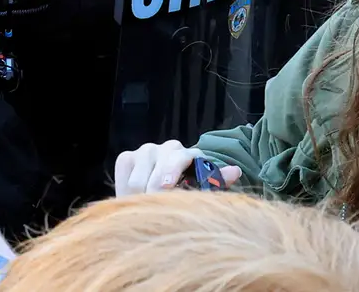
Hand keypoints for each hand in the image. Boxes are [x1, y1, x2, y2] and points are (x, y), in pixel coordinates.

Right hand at [113, 140, 241, 196]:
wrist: (163, 203)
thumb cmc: (187, 199)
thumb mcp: (203, 194)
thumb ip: (216, 181)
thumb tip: (235, 171)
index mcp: (191, 156)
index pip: (182, 157)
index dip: (172, 171)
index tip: (167, 186)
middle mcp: (169, 148)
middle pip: (156, 162)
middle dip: (153, 185)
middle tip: (151, 203)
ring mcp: (146, 151)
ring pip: (138, 170)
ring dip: (139, 192)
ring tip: (143, 209)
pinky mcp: (126, 158)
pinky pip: (124, 170)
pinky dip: (124, 187)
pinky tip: (129, 200)